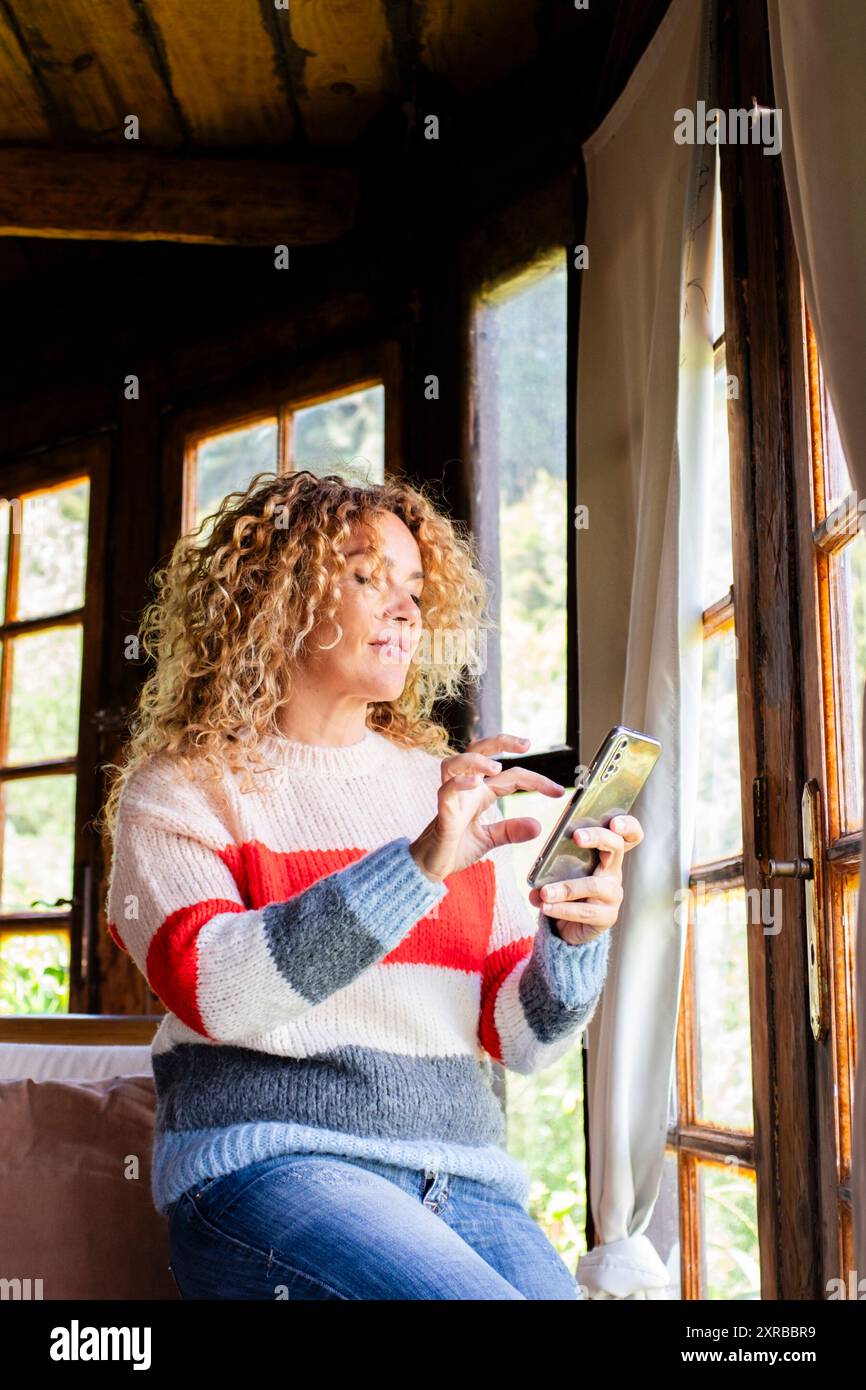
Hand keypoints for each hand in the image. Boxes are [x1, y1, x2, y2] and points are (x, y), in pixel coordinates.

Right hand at [409, 733, 565, 881]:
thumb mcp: (490, 839)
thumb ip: (511, 830)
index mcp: (481, 794)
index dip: (536, 780)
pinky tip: (474, 784)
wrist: (431, 867)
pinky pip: (446, 790)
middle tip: (526, 744)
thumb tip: (539, 825)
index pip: (512, 777)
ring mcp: (452, 798)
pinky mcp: (442, 812)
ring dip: (476, 760)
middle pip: (479, 751)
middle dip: (501, 742)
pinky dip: (460, 783)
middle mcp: (466, 789)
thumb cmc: (455, 848)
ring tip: (496, 767)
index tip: (558, 791)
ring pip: (456, 763)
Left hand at [527, 814, 644, 944]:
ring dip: (566, 888)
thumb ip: (548, 868)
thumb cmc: (565, 893)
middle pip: (616, 846)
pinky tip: (546, 907)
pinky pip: (585, 911)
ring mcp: (613, 894)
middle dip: (598, 837)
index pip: (626, 834)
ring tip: (544, 892)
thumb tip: (536, 878)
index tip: (614, 821)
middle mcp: (613, 871)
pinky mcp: (607, 916)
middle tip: (577, 836)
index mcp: (604, 855)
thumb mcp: (558, 874)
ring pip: (593, 885)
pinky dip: (563, 908)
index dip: (628, 825)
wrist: (570, 928)